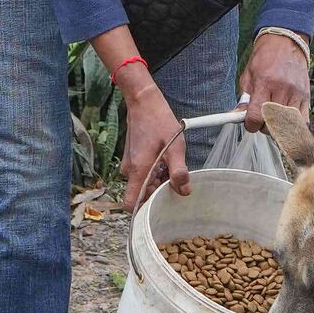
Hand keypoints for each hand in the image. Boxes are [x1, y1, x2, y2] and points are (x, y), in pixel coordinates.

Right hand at [120, 85, 191, 212]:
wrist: (144, 102)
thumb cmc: (159, 122)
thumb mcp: (175, 147)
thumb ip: (179, 171)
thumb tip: (184, 191)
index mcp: (138, 171)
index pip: (132, 203)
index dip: (144, 209)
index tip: (160, 205)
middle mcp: (129, 171)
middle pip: (141, 194)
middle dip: (158, 191)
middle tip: (174, 180)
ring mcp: (129, 165)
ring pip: (143, 183)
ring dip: (158, 180)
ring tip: (171, 166)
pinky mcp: (132, 159)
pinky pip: (142, 174)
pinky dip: (154, 172)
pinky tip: (165, 160)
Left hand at [241, 29, 310, 120]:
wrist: (286, 43)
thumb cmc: (265, 59)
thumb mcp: (248, 75)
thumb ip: (244, 99)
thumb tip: (237, 117)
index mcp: (264, 83)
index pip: (257, 116)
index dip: (251, 125)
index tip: (250, 123)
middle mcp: (282, 89)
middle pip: (272, 124)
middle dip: (264, 126)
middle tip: (262, 119)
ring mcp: (296, 94)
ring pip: (288, 125)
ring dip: (278, 127)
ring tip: (273, 119)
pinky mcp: (306, 97)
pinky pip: (302, 121)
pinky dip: (293, 125)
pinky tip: (286, 119)